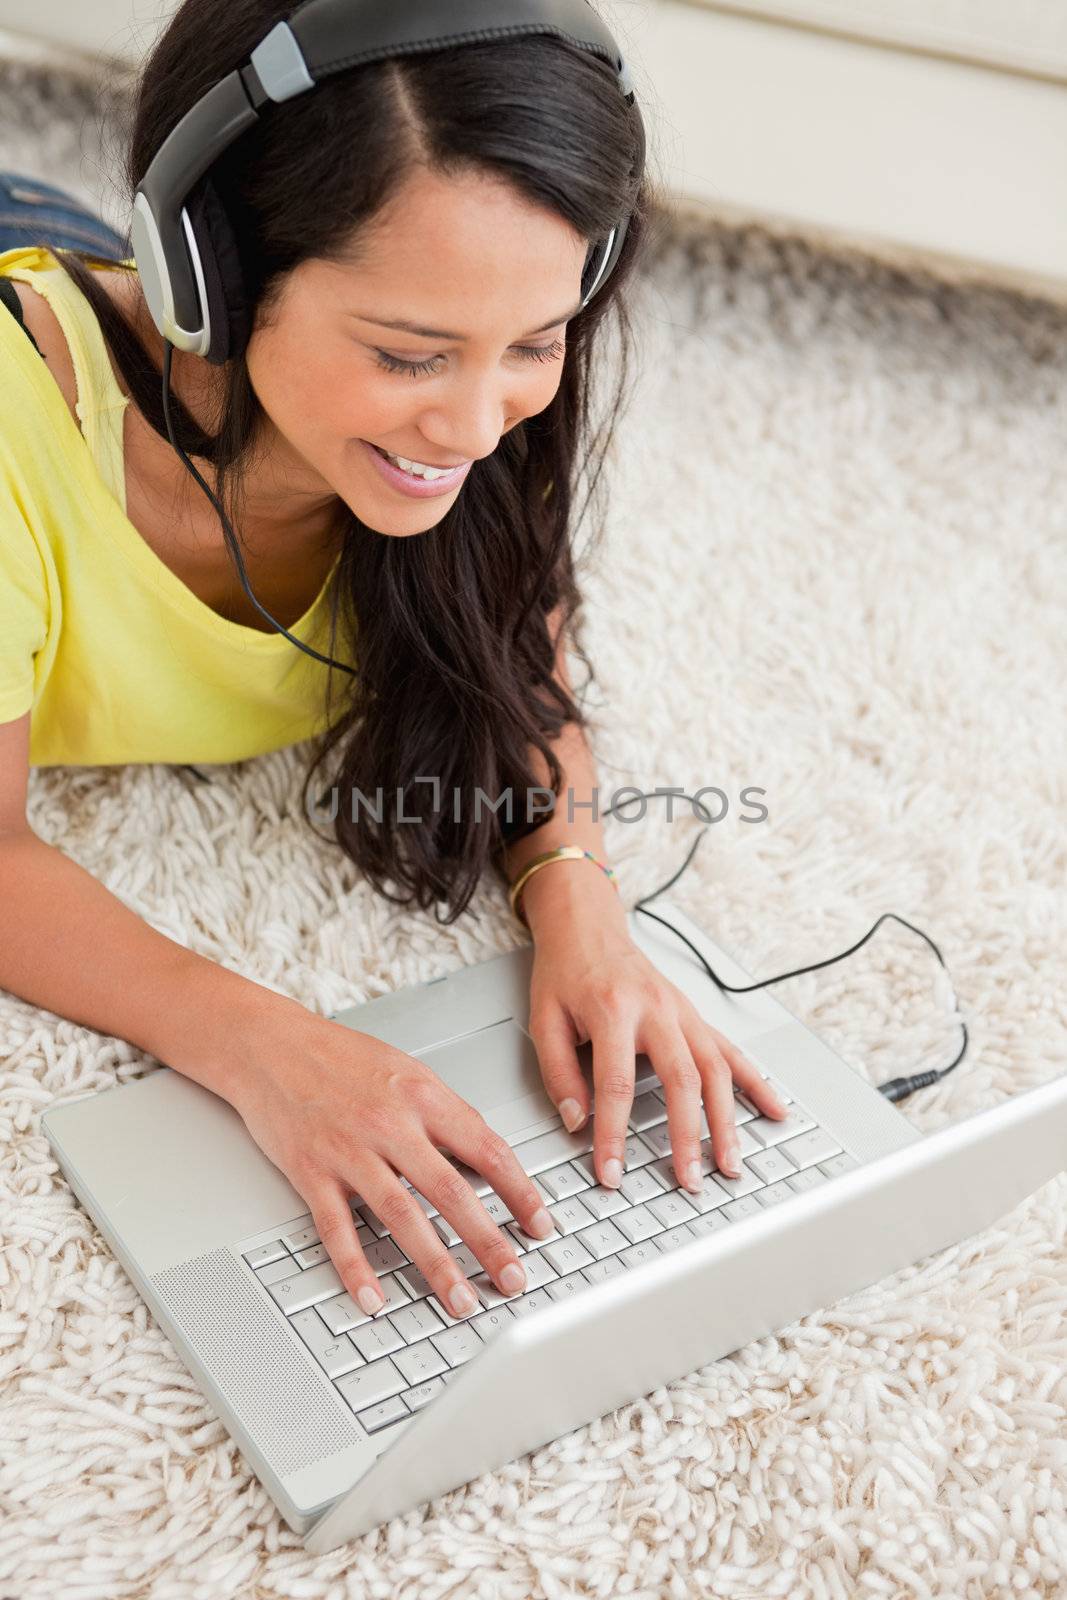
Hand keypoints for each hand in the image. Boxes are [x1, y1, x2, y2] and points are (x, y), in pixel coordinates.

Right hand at [227, 1003, 557, 1318]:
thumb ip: (443, 1113)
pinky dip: (355, 1267)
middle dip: (489, 1241)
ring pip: (401, 1215)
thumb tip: (483, 1158)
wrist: (269, 1045)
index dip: (520, 1191)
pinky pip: (337, 1227)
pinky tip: (374, 1298)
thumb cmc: (338, 1056)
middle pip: (451, 1191)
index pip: (486, 1149)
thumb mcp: (405, 1070)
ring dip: (435, 1264)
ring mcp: (349, 1149)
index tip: (540, 1225)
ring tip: (461, 1300)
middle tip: (514, 1279)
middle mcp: (390, 1122)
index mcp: (422, 1094)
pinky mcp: (310, 1171)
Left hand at [527, 918, 788, 1193]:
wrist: (588, 928)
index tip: (612, 1172)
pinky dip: (755, 1083)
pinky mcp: (695, 1016)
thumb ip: (559, 1073)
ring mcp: (682, 1012)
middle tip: (689, 1179)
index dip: (613, 1134)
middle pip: (681, 1079)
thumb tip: (578, 1123)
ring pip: (715, 1069)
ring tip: (730, 1163)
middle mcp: (656, 1009)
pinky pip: (731, 1051)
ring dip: (726, 1121)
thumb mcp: (544, 1019)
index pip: (616, 1084)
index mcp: (613, 1009)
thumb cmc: (565, 973)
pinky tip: (774, 1110)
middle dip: (687, 1135)